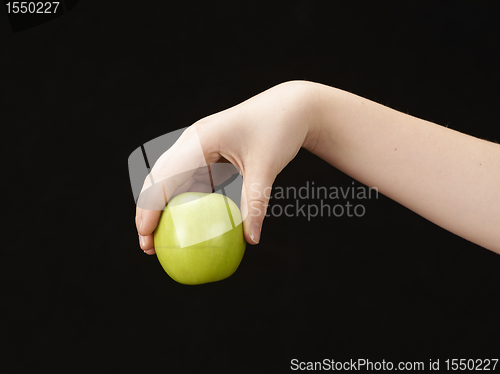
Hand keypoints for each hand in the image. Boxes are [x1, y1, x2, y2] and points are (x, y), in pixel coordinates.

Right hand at [136, 81, 319, 253]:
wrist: (290, 106)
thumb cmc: (279, 131)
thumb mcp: (267, 168)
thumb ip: (256, 204)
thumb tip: (251, 241)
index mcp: (200, 139)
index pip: (165, 178)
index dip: (149, 208)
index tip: (145, 237)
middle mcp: (191, 139)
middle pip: (157, 178)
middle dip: (146, 212)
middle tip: (148, 247)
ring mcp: (196, 143)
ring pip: (168, 178)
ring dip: (161, 207)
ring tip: (160, 239)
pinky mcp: (205, 149)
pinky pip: (186, 176)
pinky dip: (181, 199)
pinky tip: (184, 221)